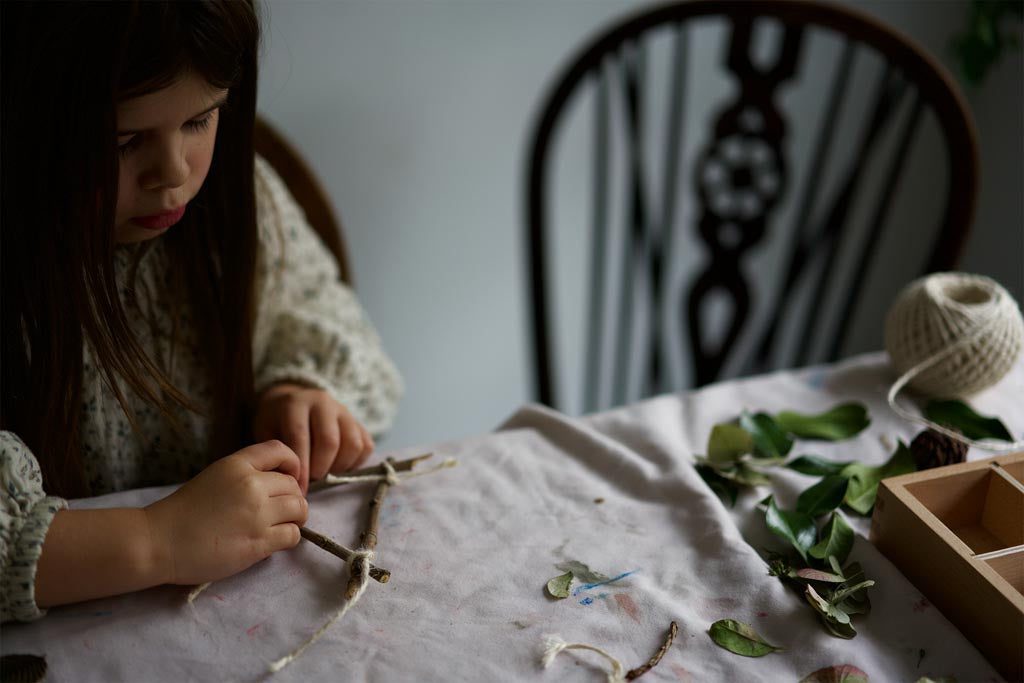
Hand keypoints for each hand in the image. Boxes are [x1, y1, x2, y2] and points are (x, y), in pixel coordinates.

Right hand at [144, 440, 307, 585]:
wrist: (159, 542)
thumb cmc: (182, 512)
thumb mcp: (214, 477)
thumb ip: (244, 475)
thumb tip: (275, 484)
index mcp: (237, 465)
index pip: (280, 450)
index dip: (292, 463)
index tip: (289, 477)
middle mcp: (251, 485)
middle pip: (293, 485)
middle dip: (291, 497)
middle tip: (280, 511)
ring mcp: (257, 514)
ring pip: (299, 508)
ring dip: (295, 518)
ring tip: (280, 525)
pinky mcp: (259, 542)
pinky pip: (293, 535)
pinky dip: (289, 538)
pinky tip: (274, 541)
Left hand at [253, 382, 374, 493]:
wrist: (294, 400)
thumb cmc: (277, 422)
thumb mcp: (266, 431)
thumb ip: (277, 453)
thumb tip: (289, 482)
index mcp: (296, 404)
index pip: (300, 437)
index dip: (301, 467)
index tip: (299, 489)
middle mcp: (323, 403)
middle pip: (330, 441)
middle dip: (320, 468)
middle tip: (312, 481)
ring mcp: (344, 411)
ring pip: (353, 444)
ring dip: (340, 466)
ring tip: (325, 473)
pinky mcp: (358, 421)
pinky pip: (366, 446)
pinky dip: (355, 463)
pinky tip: (338, 466)